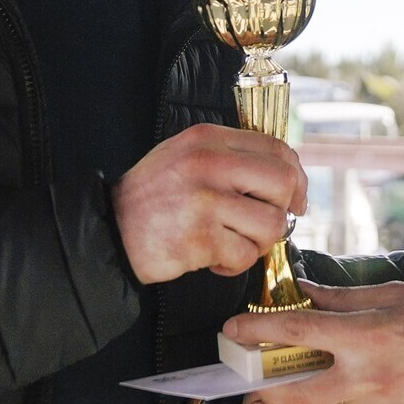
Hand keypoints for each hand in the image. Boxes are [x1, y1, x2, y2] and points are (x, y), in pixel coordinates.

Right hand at [112, 125, 307, 285]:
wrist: (108, 231)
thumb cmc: (152, 199)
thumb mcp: (186, 158)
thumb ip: (230, 159)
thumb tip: (286, 179)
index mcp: (207, 139)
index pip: (276, 148)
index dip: (296, 177)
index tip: (294, 200)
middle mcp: (208, 163)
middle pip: (282, 183)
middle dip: (283, 211)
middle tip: (264, 227)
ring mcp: (204, 200)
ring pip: (271, 225)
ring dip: (258, 244)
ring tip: (232, 245)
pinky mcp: (200, 238)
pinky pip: (244, 255)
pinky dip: (234, 265)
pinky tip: (212, 259)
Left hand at [224, 282, 403, 403]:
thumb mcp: (393, 295)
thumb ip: (342, 300)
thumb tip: (303, 293)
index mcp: (365, 336)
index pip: (297, 332)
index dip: (257, 330)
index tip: (232, 329)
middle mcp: (368, 378)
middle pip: (296, 395)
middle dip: (266, 393)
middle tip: (250, 387)